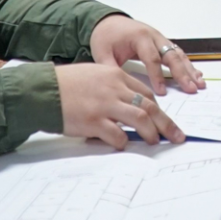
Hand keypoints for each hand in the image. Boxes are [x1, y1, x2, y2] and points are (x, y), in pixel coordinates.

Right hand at [56, 63, 185, 149]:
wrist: (43, 90)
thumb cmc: (65, 83)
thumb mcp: (93, 75)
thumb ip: (112, 86)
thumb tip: (128, 105)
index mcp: (115, 75)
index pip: (146, 92)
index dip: (158, 108)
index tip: (164, 119)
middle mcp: (114, 88)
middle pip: (150, 106)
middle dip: (167, 123)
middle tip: (177, 136)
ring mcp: (105, 105)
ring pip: (141, 119)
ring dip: (152, 133)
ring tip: (155, 142)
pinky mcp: (94, 121)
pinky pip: (118, 135)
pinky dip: (123, 142)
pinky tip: (122, 144)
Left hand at [89, 14, 204, 94]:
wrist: (108, 22)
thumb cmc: (106, 36)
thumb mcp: (102, 52)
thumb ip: (110, 69)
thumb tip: (118, 88)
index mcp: (139, 37)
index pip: (152, 58)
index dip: (157, 76)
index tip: (161, 92)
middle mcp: (154, 36)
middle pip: (171, 56)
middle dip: (182, 73)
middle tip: (191, 88)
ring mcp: (160, 39)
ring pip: (178, 55)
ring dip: (190, 70)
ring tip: (199, 84)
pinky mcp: (163, 43)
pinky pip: (178, 54)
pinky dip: (188, 65)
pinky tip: (197, 75)